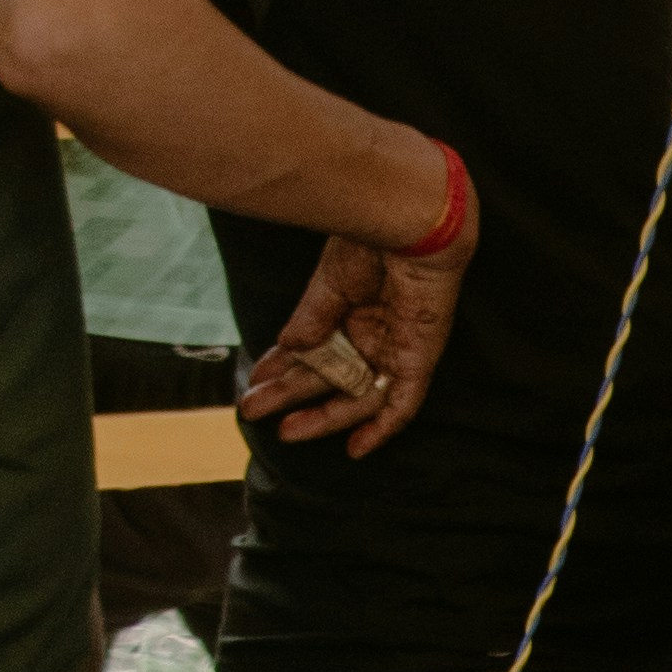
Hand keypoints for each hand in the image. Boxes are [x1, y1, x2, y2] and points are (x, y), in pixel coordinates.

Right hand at [242, 190, 473, 453]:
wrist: (409, 223)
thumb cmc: (372, 241)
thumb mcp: (330, 285)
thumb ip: (311, 320)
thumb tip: (286, 349)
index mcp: (348, 311)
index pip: (312, 351)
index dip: (282, 369)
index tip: (255, 382)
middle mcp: (371, 334)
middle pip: (328, 378)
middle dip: (290, 396)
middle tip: (253, 410)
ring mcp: (394, 349)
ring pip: (358, 397)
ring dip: (323, 417)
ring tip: (286, 431)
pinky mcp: (418, 359)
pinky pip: (402, 404)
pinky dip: (380, 428)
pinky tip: (355, 448)